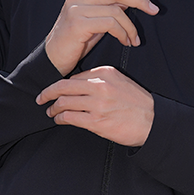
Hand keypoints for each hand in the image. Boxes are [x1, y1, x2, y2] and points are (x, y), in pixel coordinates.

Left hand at [37, 66, 154, 147]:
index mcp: (105, 73)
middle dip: (48, 93)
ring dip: (53, 108)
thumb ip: (100, 81)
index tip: (54, 89)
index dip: (60, 84)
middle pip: (64, 86)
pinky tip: (58, 120)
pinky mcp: (96, 121)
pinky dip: (60, 119)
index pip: (75, 76)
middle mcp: (99, 86)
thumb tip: (79, 86)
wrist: (153, 121)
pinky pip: (69, 117)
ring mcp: (97, 104)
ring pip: (64, 102)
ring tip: (50, 112)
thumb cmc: (137, 104)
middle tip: (41, 98)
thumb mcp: (120, 82)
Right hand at [45, 0, 157, 76]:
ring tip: (135, 39)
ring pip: (116, 10)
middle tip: (155, 10)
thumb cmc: (76, 41)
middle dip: (140, 0)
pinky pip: (110, 24)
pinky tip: (125, 42)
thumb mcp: (95, 20)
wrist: (53, 59)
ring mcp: (76, 9)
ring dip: (131, 26)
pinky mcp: (78, 23)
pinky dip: (123, 33)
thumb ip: (110, 7)